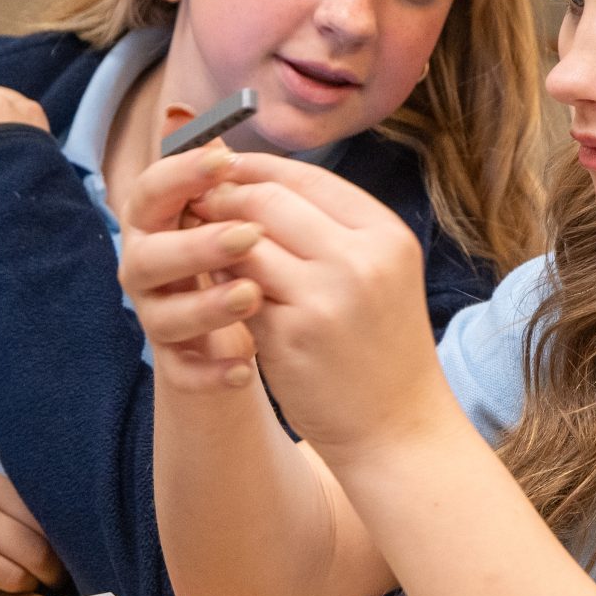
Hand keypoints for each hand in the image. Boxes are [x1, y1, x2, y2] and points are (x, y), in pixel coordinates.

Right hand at [0, 460, 62, 595]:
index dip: (58, 547)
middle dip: (45, 572)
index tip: (62, 559)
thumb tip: (57, 541)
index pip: (40, 523)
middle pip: (29, 554)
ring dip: (15, 584)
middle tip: (47, 577)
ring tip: (12, 577)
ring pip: (5, 578)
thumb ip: (12, 505)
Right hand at [117, 140, 265, 391]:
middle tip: (250, 235)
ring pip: (161, 316)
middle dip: (196, 244)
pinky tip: (246, 364)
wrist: (231, 341)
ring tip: (253, 296)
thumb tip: (204, 126)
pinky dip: (210, 371)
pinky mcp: (176, 364)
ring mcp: (156, 318)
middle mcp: (145, 269)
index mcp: (156, 224)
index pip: (151, 192)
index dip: (180, 174)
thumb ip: (225, 183)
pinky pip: (182, 372)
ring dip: (205, 305)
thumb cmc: (233, 262)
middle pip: (149, 256)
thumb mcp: (231, 217)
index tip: (224, 160)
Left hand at [184, 152, 450, 459]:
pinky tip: (215, 289)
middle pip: (269, 201)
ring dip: (215, 240)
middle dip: (225, 197)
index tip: (225, 171)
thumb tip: (262, 183)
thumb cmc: (382, 347)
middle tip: (198, 203)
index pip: (308, 178)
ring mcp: (325, 297)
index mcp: (385, 235)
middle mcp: (360, 259)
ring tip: (201, 245)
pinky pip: (237, 292)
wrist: (398, 427)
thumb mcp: (380, 273)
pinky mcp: (290, 335)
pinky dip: (221, 285)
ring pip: (245, 244)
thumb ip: (333, 229)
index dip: (258, 169)